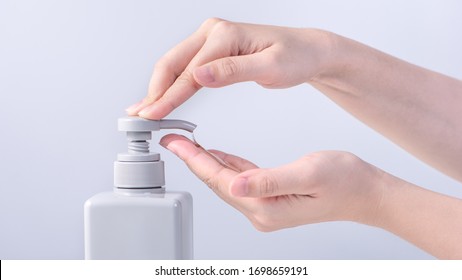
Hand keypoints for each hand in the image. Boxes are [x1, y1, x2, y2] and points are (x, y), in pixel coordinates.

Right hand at [127, 18, 332, 118]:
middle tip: (140, 116)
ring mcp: (212, 39)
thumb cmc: (294, 57)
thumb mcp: (270, 67)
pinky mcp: (213, 49)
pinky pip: (187, 67)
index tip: (152, 115)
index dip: (168, 96)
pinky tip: (163, 97)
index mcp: (225, 35)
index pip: (189, 71)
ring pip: (175, 65)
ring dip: (159, 88)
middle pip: (172, 63)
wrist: (306, 51)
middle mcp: (213, 32)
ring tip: (144, 110)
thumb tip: (199, 75)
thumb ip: (233, 70)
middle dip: (154, 91)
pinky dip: (173, 84)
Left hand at [160, 134, 384, 230]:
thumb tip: (234, 184)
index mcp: (266, 207)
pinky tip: (216, 155)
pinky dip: (226, 165)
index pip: (221, 181)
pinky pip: (241, 180)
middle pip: (218, 182)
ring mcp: (265, 206)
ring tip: (187, 144)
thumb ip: (269, 180)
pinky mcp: (271, 198)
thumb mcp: (308, 174)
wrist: (366, 192)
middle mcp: (261, 211)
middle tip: (173, 138)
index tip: (175, 143)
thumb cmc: (345, 181)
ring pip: (226, 181)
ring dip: (206, 162)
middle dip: (194, 160)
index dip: (195, 160)